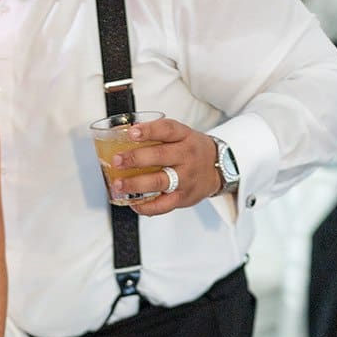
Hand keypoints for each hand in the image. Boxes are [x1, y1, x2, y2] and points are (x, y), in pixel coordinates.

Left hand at [108, 118, 222, 215]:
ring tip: (119, 184)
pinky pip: (163, 205)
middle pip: (160, 156)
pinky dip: (145, 207)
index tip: (131, 132)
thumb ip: (157, 135)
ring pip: (160, 182)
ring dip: (136, 184)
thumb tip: (120, 135)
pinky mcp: (183, 198)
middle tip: (117, 160)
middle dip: (135, 158)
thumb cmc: (192, 150)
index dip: (149, 130)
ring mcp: (185, 179)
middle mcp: (187, 157)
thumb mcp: (181, 135)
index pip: (167, 129)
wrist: (220, 168)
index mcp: (185, 137)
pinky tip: (133, 203)